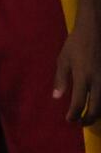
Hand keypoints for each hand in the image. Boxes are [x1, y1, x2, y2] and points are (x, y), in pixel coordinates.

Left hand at [53, 7, 98, 125]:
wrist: (96, 30)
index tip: (69, 119)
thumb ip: (61, 79)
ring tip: (90, 116)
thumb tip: (57, 98)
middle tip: (81, 122)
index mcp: (83, 77)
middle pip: (96, 108)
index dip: (74, 114)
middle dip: (88, 119)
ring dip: (98, 113)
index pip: (79, 103)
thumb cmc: (76, 44)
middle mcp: (97, 81)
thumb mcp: (63, 59)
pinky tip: (98, 104)